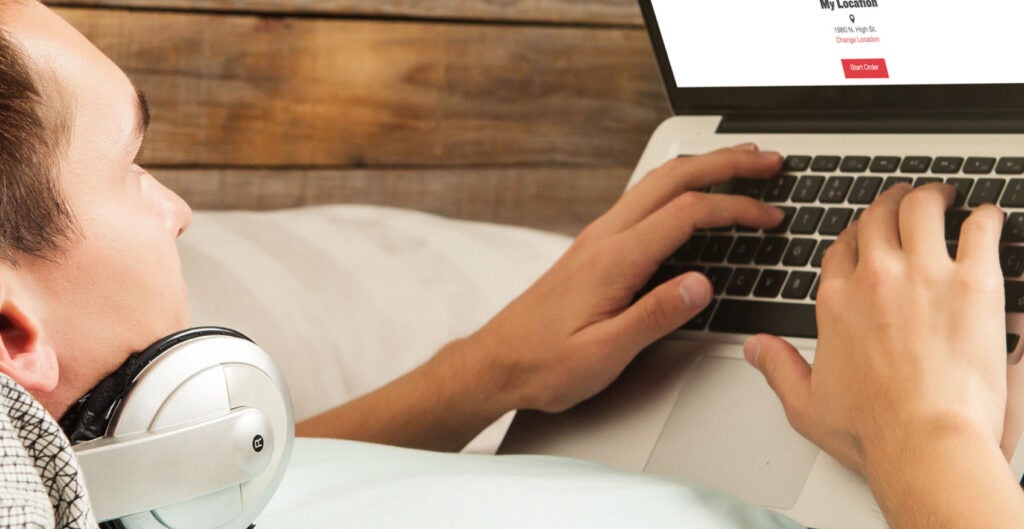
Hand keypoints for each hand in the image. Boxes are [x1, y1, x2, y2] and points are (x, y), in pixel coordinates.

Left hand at [462, 145, 783, 412]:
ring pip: (656, 183)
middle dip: (725, 162)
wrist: (496, 363)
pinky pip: (642, 200)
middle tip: (768, 160)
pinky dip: (678, 187)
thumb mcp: (604, 353)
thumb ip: (654, 317)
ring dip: (702, 168)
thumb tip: (702, 285)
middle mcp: (604, 237)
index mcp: (613, 259)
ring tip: (740, 163)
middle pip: (672, 178)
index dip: (736, 208)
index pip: (687, 213)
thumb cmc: (544, 363)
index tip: (771, 216)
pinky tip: (691, 195)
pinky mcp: (594, 247)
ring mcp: (597, 238)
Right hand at [746, 183, 1006, 474]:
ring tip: (946, 196)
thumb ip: (777, 368)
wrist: (924, 443)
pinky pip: (980, 228)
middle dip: (893, 202)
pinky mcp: (972, 282)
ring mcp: (923, 274)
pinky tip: (987, 219)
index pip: (842, 247)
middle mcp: (874, 278)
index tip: (869, 237)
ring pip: (923, 208)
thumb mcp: (805, 404)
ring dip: (934, 196)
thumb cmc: (874, 430)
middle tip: (907, 200)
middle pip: (879, 216)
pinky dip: (986, 218)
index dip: (857, 235)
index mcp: (836, 302)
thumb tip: (755, 348)